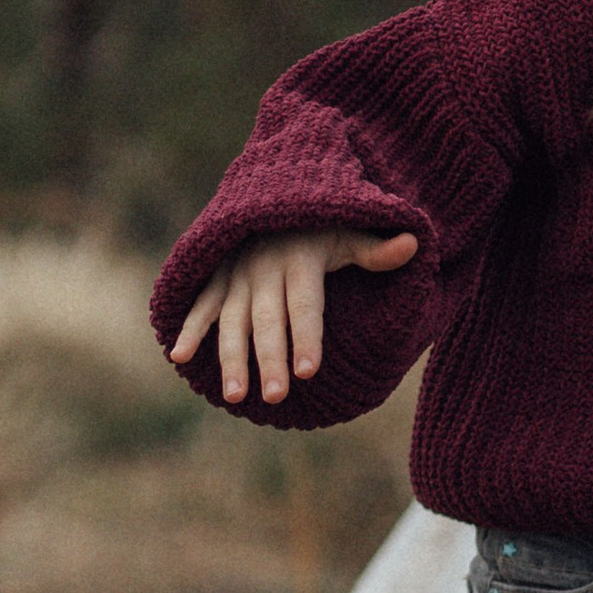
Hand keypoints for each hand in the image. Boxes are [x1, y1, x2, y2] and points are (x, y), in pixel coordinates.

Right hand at [169, 229, 418, 405]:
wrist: (274, 195)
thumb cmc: (321, 226)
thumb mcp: (349, 231)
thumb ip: (377, 249)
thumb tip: (413, 244)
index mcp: (300, 262)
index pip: (305, 306)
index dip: (308, 338)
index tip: (310, 372)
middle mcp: (265, 270)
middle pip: (268, 322)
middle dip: (271, 359)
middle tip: (276, 397)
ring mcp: (237, 276)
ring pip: (233, 322)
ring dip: (231, 358)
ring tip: (236, 396)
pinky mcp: (218, 279)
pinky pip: (201, 305)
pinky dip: (189, 329)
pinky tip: (179, 358)